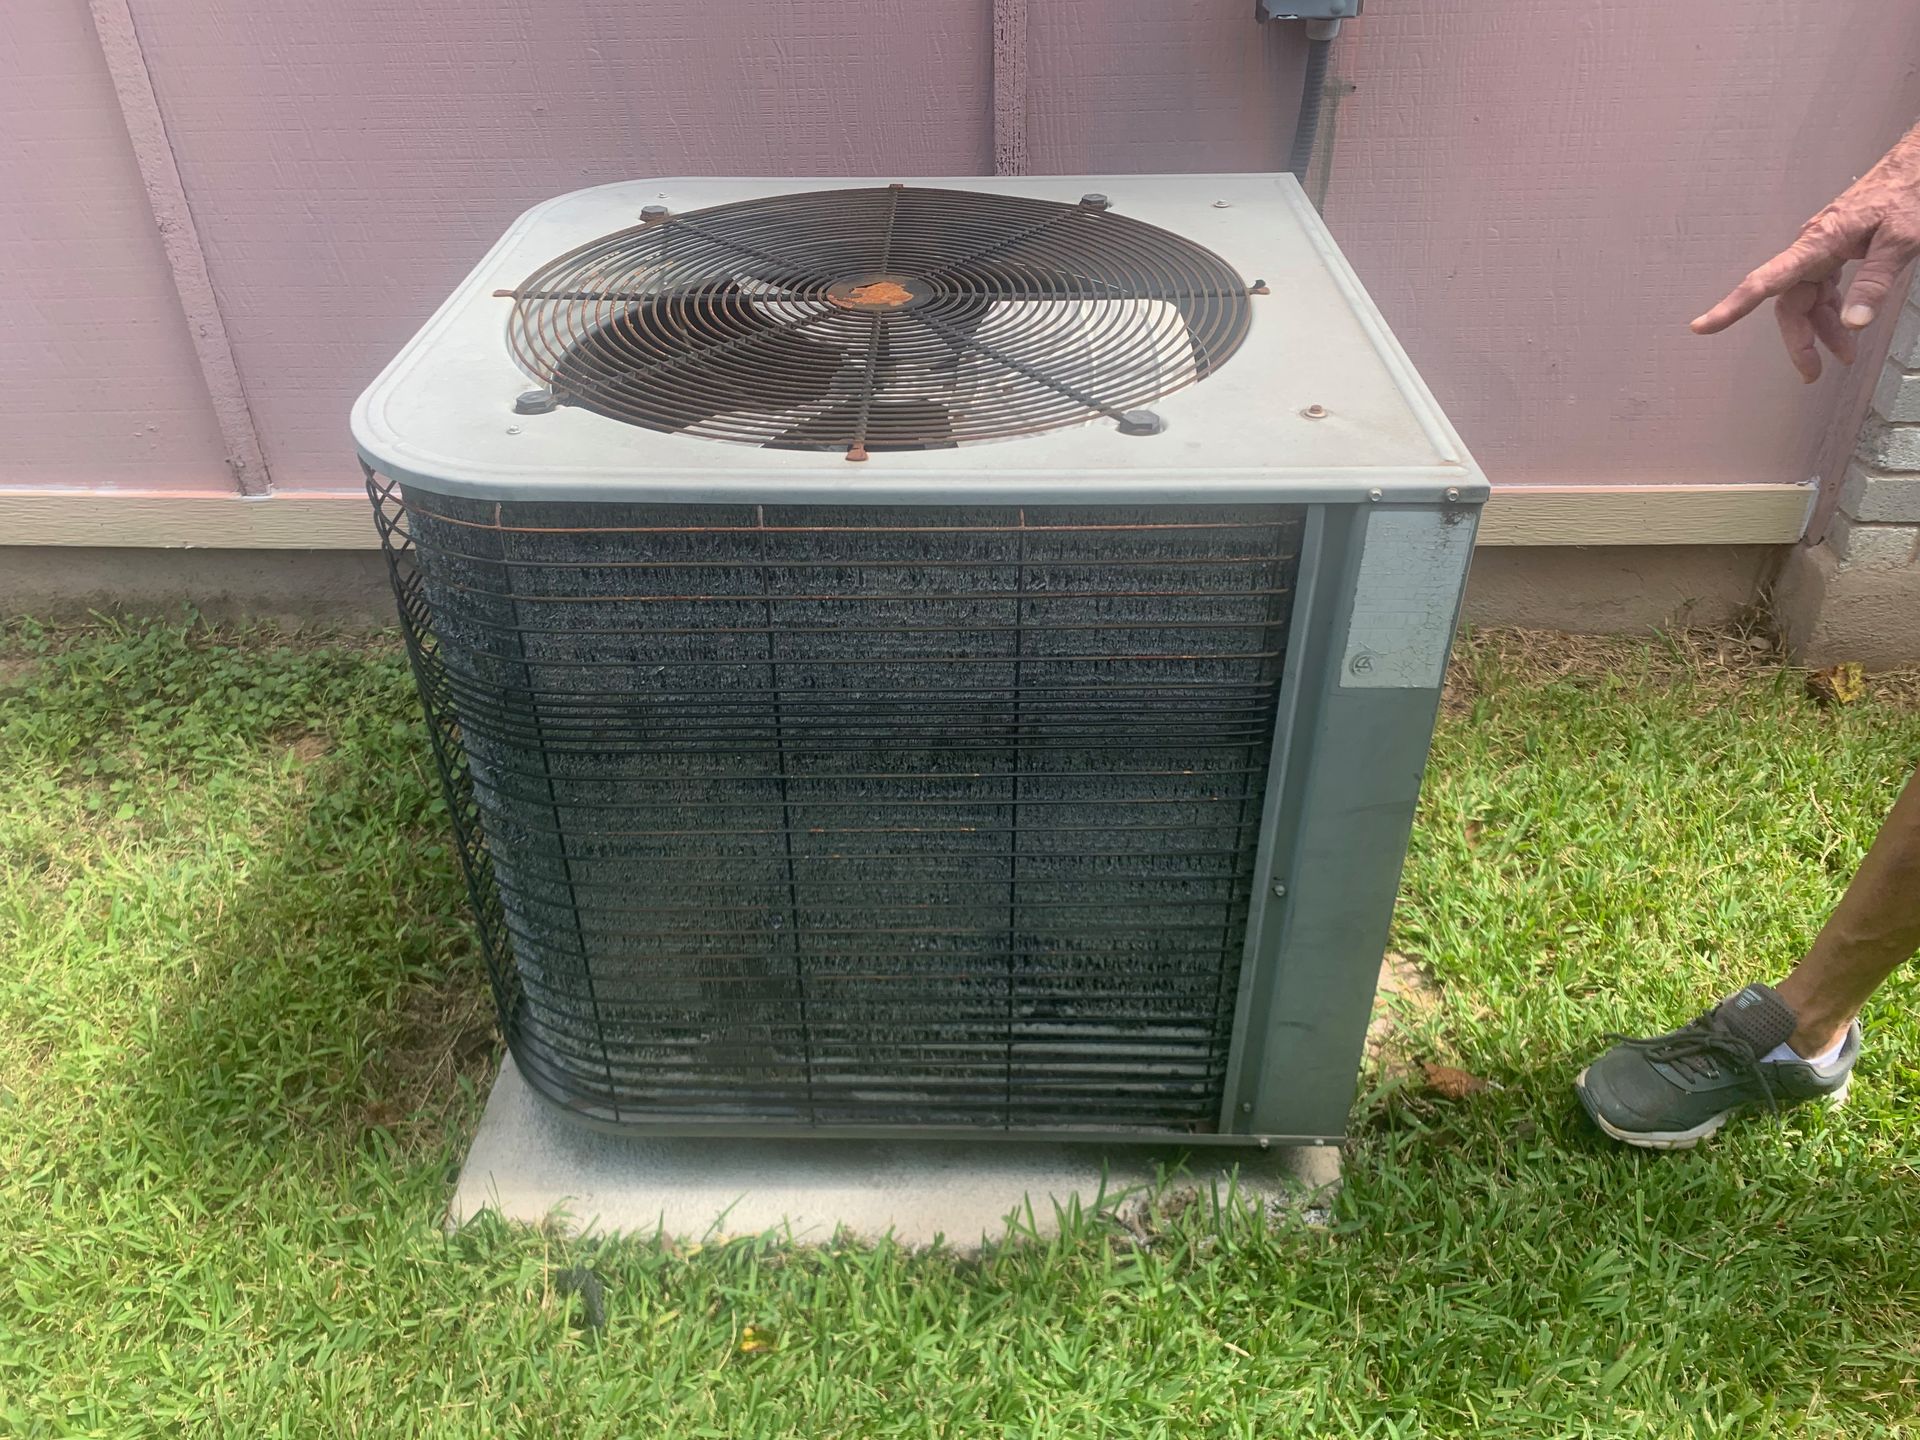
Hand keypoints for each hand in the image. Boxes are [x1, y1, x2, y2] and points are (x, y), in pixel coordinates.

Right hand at [1692, 126, 1919, 381]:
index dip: (1732, 306)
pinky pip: (1823, 289)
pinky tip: (1846, 327)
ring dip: (1821, 330)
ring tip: (1844, 357)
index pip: (1766, 281)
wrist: (1916, 164)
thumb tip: (1853, 325)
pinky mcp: (1835, 252)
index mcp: (1819, 243)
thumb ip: (1875, 282)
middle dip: (1799, 340)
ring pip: (1808, 300)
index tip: (1702, 326)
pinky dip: (1833, 312)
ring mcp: (1822, 251)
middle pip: (1789, 302)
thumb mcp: (1901, 239)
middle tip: (1812, 373)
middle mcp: (1812, 248)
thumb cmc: (1908, 193)